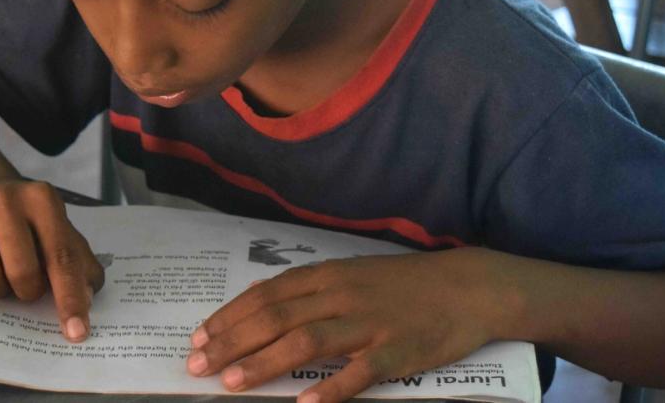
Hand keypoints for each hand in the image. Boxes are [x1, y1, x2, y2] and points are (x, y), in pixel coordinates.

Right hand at [0, 177, 104, 341]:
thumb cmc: (25, 218)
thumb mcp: (57, 228)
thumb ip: (77, 261)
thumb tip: (88, 298)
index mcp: (41, 199)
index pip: (61, 256)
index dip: (70, 297)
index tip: (77, 332)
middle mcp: (4, 199)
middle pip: (22, 273)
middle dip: (27, 291)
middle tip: (24, 281)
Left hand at [186, 249, 510, 402]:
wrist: (466, 286)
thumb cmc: (402, 284)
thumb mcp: (351, 274)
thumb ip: (308, 289)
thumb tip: (260, 303)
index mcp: (327, 275)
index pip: (266, 295)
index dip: (229, 317)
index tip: (198, 338)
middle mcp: (341, 295)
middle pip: (276, 317)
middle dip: (231, 342)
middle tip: (198, 366)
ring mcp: (369, 323)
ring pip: (307, 341)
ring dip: (265, 363)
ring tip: (233, 384)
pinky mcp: (398, 351)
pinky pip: (360, 373)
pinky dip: (331, 389)